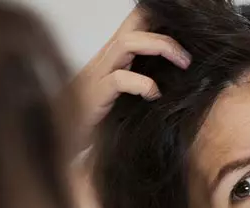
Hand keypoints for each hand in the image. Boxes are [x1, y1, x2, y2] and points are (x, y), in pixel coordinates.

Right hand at [72, 7, 190, 147]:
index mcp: (113, 59)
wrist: (61, 144)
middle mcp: (104, 61)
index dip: (158, 22)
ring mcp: (97, 76)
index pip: (136, 27)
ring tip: (183, 62)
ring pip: (126, 43)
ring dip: (159, 46)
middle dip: (164, 32)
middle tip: (188, 54)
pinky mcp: (94, 96)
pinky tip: (154, 94)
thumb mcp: (123, 100)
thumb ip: (142, 85)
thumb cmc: (95, 122)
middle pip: (133, 26)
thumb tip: (175, 85)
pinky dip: (141, 83)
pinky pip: (118, 79)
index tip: (187, 32)